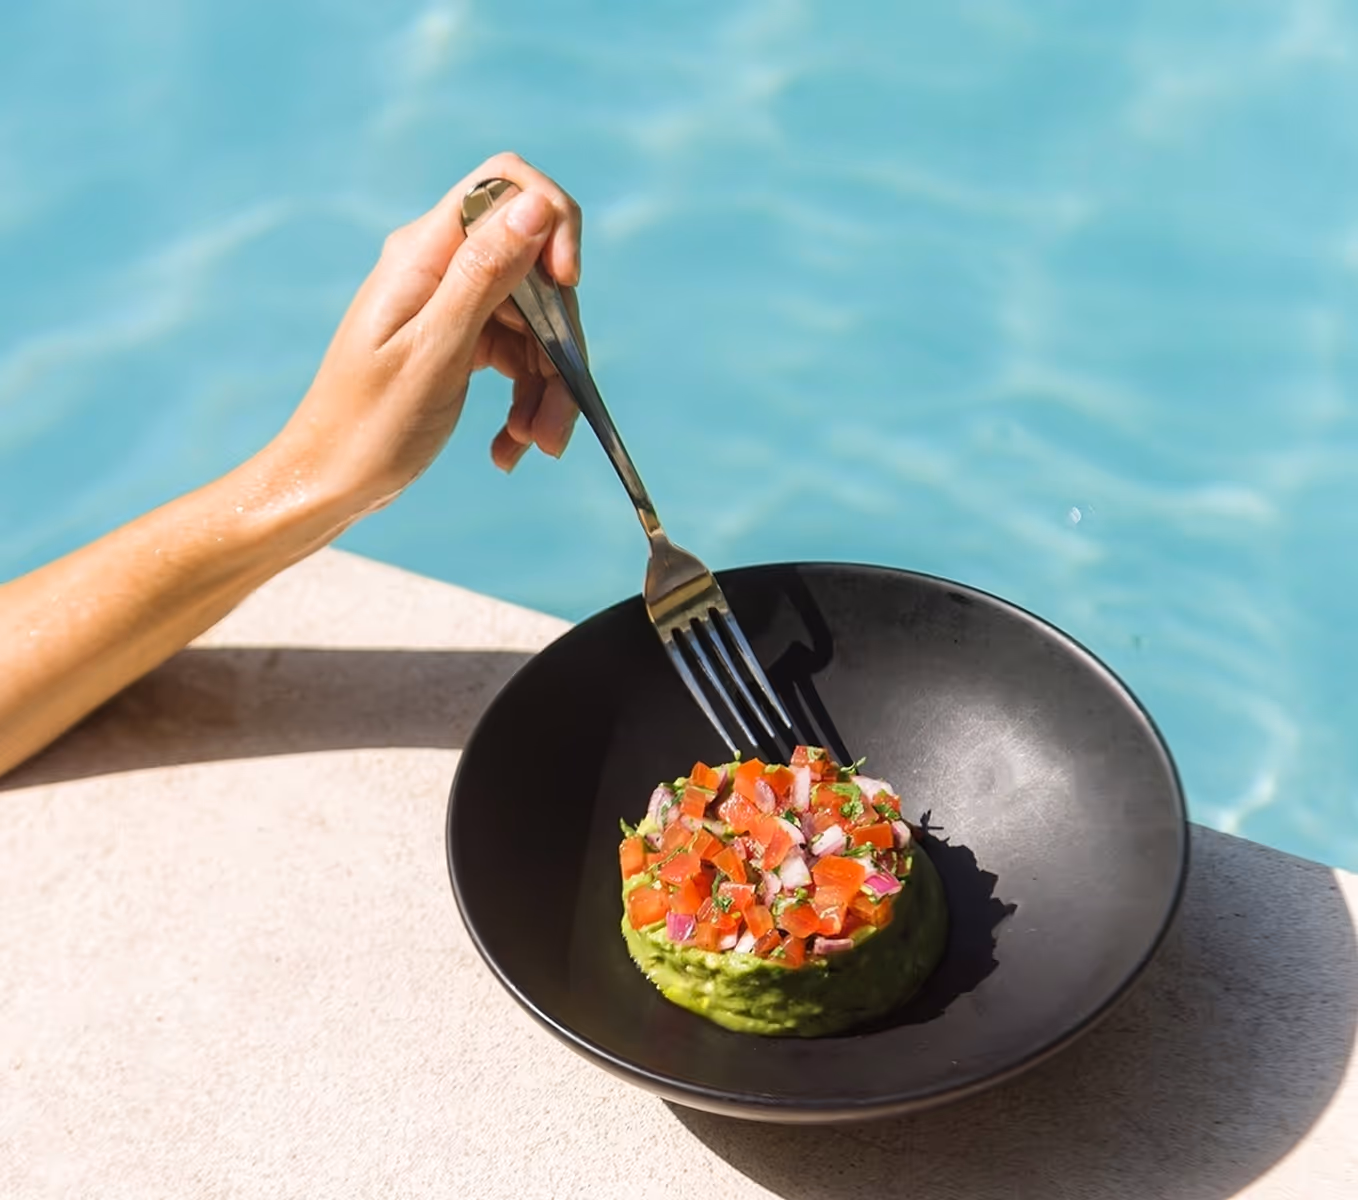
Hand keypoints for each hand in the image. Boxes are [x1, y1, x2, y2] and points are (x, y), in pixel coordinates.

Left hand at [278, 152, 584, 520]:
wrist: (327, 484)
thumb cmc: (367, 427)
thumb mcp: (434, 353)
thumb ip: (484, 275)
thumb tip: (536, 206)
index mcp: (422, 254)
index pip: (507, 185)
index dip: (552, 221)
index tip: (568, 284)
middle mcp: (438, 268)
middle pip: (536, 271)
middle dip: (560, 341)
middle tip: (556, 418)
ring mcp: (451, 306)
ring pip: (535, 323)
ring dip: (549, 387)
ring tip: (536, 444)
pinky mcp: (459, 342)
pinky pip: (518, 355)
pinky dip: (528, 400)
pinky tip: (512, 446)